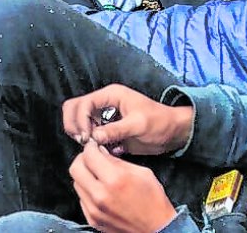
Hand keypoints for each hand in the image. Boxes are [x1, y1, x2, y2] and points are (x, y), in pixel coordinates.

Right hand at [62, 84, 193, 155]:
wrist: (172, 133)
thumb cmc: (159, 122)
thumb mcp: (139, 125)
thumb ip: (116, 130)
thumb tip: (94, 137)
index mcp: (111, 95)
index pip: (83, 103)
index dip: (80, 120)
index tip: (86, 138)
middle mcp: (104, 103)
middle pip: (74, 108)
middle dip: (74, 124)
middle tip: (84, 141)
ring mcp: (104, 116)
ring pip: (79, 120)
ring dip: (80, 133)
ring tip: (91, 147)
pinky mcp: (107, 129)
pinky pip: (90, 133)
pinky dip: (89, 142)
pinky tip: (100, 150)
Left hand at [70, 141, 177, 232]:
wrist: (157, 229)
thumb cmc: (153, 201)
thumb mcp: (142, 172)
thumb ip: (117, 161)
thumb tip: (101, 153)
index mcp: (115, 180)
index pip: (89, 155)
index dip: (90, 147)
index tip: (94, 146)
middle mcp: (100, 195)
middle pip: (75, 169)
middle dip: (83, 159)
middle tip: (92, 158)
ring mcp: (94, 210)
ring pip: (76, 184)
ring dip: (84, 175)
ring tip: (98, 174)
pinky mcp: (93, 220)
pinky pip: (82, 199)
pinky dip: (88, 190)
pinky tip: (100, 189)